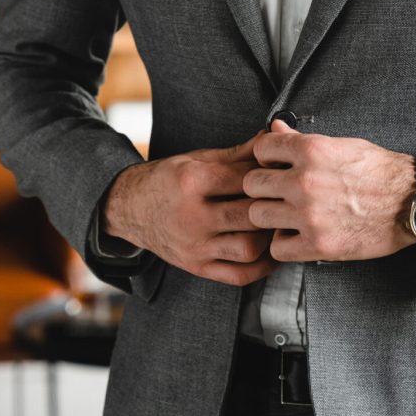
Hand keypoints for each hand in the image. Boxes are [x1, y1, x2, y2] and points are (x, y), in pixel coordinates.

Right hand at [102, 131, 278, 286]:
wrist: (129, 208)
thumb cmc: (166, 180)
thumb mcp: (197, 159)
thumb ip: (236, 153)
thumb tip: (269, 139)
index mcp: (191, 182)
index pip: (243, 180)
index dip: (269, 175)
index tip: (281, 173)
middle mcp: (192, 217)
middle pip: (249, 215)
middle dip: (272, 206)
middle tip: (286, 199)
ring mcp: (194, 246)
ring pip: (248, 247)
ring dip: (269, 236)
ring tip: (277, 223)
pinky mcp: (197, 267)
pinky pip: (238, 275)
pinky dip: (261, 266)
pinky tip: (270, 251)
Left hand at [243, 119, 415, 262]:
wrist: (412, 202)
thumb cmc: (380, 171)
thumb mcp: (342, 144)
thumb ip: (303, 139)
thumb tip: (276, 128)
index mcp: (311, 150)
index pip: (261, 149)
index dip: (266, 157)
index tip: (275, 165)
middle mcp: (305, 180)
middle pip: (252, 184)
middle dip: (263, 188)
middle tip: (278, 193)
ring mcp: (309, 214)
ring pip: (258, 215)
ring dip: (270, 216)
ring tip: (286, 215)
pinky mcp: (318, 244)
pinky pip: (277, 247)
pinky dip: (284, 243)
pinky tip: (298, 235)